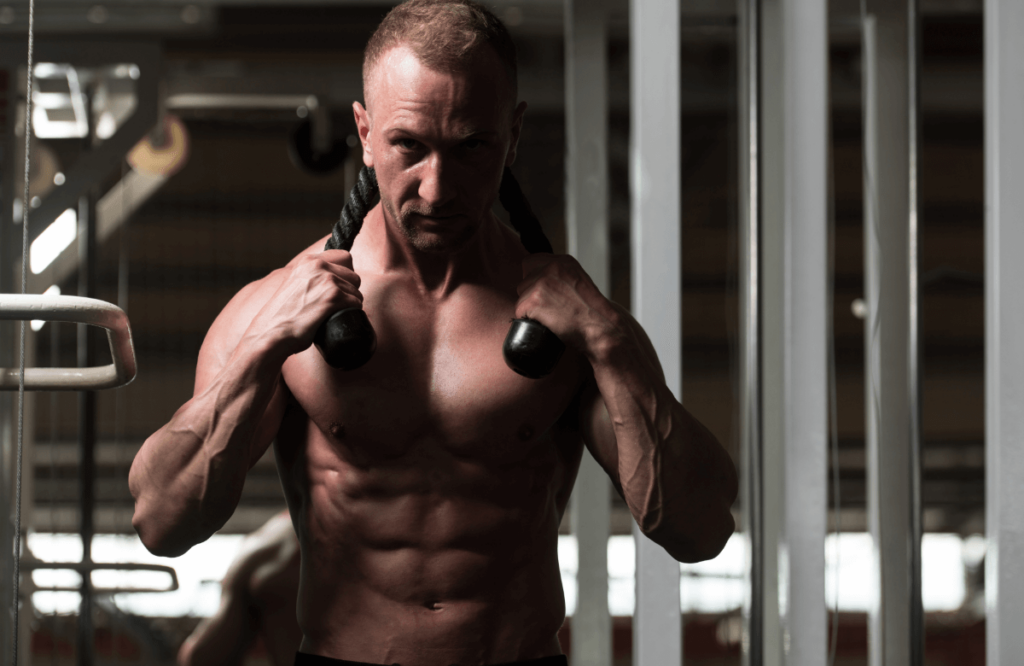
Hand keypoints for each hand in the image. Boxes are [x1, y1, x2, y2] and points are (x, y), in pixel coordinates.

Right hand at [248, 249, 363, 356]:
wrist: (272, 333)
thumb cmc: (282, 315)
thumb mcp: (295, 284)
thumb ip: (311, 277)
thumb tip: (332, 279)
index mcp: (308, 261)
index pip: (344, 257)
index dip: (345, 274)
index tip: (339, 287)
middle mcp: (318, 266)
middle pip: (354, 275)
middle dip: (349, 291)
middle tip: (336, 305)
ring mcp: (327, 281)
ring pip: (356, 291)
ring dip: (350, 303)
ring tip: (334, 313)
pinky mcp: (333, 297)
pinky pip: (356, 303)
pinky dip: (352, 312)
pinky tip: (338, 318)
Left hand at [514, 254, 622, 355]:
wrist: (601, 326)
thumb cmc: (593, 311)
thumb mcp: (579, 281)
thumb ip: (561, 276)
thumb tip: (541, 281)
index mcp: (563, 261)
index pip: (532, 262)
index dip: (534, 278)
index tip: (542, 291)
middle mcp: (551, 267)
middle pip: (524, 279)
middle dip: (532, 294)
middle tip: (549, 307)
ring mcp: (541, 282)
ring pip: (521, 296)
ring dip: (530, 308)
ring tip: (551, 315)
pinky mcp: (534, 299)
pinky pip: (519, 310)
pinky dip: (529, 319)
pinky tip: (546, 322)